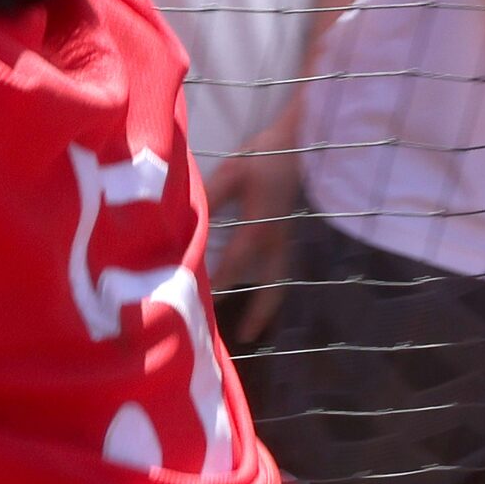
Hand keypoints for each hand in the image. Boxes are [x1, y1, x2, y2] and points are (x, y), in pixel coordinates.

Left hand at [208, 101, 306, 344]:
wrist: (298, 145)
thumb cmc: (262, 157)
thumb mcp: (232, 173)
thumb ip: (209, 199)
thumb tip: (186, 222)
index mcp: (260, 228)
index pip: (235, 265)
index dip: (218, 285)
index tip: (199, 304)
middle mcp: (276, 242)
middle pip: (271, 287)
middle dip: (257, 313)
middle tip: (244, 338)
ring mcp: (285, 241)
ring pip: (279, 283)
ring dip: (267, 307)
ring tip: (252, 330)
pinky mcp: (286, 236)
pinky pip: (279, 271)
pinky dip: (271, 290)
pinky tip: (259, 299)